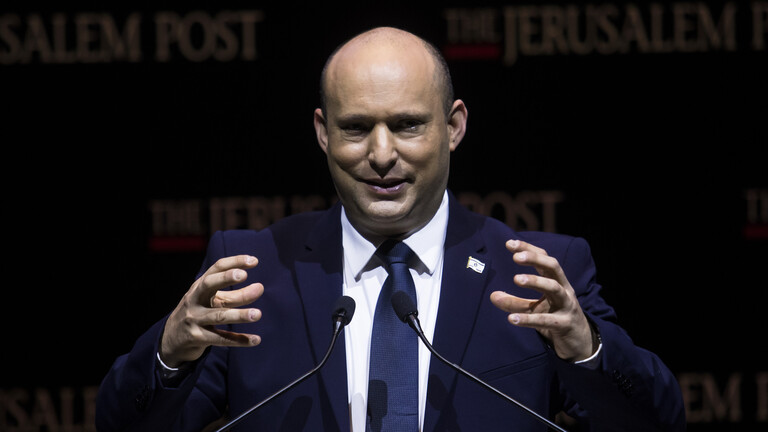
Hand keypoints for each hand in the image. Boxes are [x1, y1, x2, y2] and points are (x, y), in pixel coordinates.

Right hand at [160, 255, 263, 366]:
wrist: (172, 339)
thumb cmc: (198, 313)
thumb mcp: (211, 301)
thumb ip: (233, 295)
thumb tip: (258, 288)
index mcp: (199, 287)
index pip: (216, 268)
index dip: (234, 262)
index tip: (254, 260)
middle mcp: (194, 300)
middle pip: (208, 285)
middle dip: (226, 278)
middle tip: (244, 275)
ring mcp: (194, 319)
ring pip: (219, 315)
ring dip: (239, 315)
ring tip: (257, 314)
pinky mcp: (197, 338)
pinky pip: (221, 338)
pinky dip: (239, 340)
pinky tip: (256, 340)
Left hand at [490, 240, 595, 361]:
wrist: (579, 343)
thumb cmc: (555, 319)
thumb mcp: (534, 309)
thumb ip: (514, 302)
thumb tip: (492, 296)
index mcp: (557, 281)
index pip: (544, 258)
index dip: (529, 249)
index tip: (509, 243)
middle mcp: (564, 289)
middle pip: (553, 266)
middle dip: (535, 259)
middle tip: (516, 257)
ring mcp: (567, 306)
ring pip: (554, 288)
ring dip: (535, 281)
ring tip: (516, 279)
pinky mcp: (564, 324)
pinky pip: (546, 320)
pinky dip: (528, 319)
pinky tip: (512, 319)